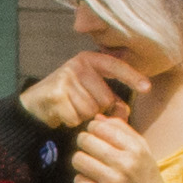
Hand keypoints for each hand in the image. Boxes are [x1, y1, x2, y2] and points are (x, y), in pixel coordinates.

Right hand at [22, 48, 138, 138]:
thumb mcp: (91, 94)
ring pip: (90, 111)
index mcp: (90, 61)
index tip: (147, 88)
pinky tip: (61, 115)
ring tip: (70, 109)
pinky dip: (70, 122)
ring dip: (82, 117)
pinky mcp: (56, 93)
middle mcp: (78, 65)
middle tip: (80, 106)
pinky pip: (76, 118)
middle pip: (105, 99)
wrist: (34, 106)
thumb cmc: (68, 100)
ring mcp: (66, 77)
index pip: (116, 66)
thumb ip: (111, 101)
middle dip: (97, 110)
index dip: (132, 77)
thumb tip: (123, 111)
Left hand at [67, 112, 165, 182]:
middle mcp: (124, 162)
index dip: (92, 130)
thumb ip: (123, 131)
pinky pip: (79, 181)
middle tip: (89, 151)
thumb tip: (97, 118)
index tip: (95, 136)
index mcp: (135, 148)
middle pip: (85, 140)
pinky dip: (83, 182)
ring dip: (81, 163)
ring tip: (90, 167)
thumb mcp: (143, 151)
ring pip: (78, 159)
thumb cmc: (145, 179)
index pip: (100, 127)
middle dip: (83, 144)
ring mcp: (113, 180)